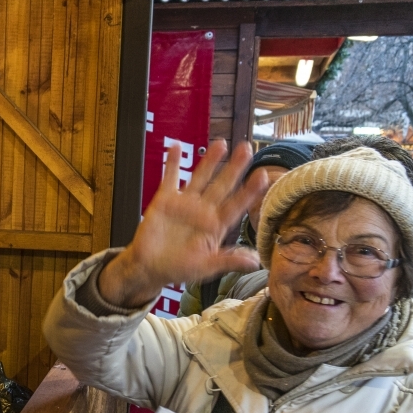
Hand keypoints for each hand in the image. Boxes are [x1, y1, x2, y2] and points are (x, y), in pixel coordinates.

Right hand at [98, 139, 266, 307]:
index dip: (249, 192)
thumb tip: (255, 263)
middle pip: (223, 185)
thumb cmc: (178, 268)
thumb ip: (228, 261)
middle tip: (247, 149)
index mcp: (216, 226)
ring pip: (201, 177)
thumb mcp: (206, 268)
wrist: (149, 267)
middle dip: (235, 168)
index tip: (263, 176)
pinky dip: (172, 163)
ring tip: (221, 143)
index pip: (236, 206)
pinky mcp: (165, 200)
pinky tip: (176, 146)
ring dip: (210, 161)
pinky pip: (170, 178)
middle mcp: (204, 211)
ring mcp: (185, 203)